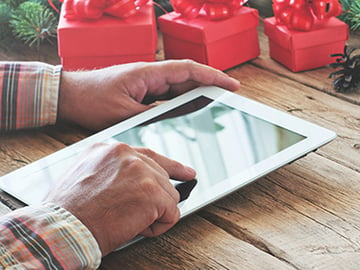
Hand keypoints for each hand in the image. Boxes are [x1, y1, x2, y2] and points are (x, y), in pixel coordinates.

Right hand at [44, 142, 195, 255]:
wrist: (64, 229)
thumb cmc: (69, 212)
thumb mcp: (85, 176)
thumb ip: (112, 171)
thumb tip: (136, 182)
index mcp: (109, 149)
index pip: (149, 156)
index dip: (170, 167)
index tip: (186, 172)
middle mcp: (127, 155)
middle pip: (162, 178)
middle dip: (154, 199)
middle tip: (134, 214)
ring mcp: (142, 172)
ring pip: (169, 196)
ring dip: (153, 214)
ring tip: (127, 221)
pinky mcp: (153, 192)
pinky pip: (172, 214)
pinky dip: (159, 226)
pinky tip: (137, 227)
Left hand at [58, 60, 239, 129]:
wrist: (68, 97)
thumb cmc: (91, 100)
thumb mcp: (124, 113)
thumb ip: (153, 114)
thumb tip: (179, 117)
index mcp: (148, 73)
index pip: (188, 70)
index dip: (213, 76)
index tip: (231, 84)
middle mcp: (150, 75)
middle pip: (188, 77)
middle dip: (211, 84)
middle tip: (231, 96)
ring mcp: (147, 83)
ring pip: (180, 87)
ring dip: (199, 93)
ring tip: (218, 105)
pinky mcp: (142, 93)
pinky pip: (169, 96)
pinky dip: (183, 102)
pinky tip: (192, 112)